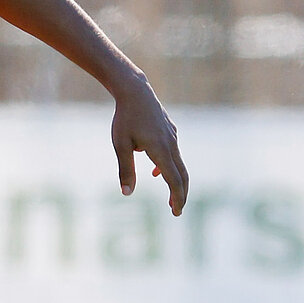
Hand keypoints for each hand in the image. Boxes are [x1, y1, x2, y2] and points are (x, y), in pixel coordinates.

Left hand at [109, 76, 187, 214]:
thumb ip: (125, 170)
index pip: (174, 180)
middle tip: (176, 209)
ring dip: (175, 181)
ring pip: (179, 164)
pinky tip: (156, 171)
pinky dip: (169, 166)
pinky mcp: (170, 130)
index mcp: (161, 150)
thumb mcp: (120, 145)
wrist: (134, 90)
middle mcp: (171, 144)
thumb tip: (127, 193)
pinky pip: (173, 153)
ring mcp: (172, 136)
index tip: (176, 212)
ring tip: (169, 195)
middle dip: (180, 194)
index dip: (177, 198)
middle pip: (182, 175)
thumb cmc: (125, 118)